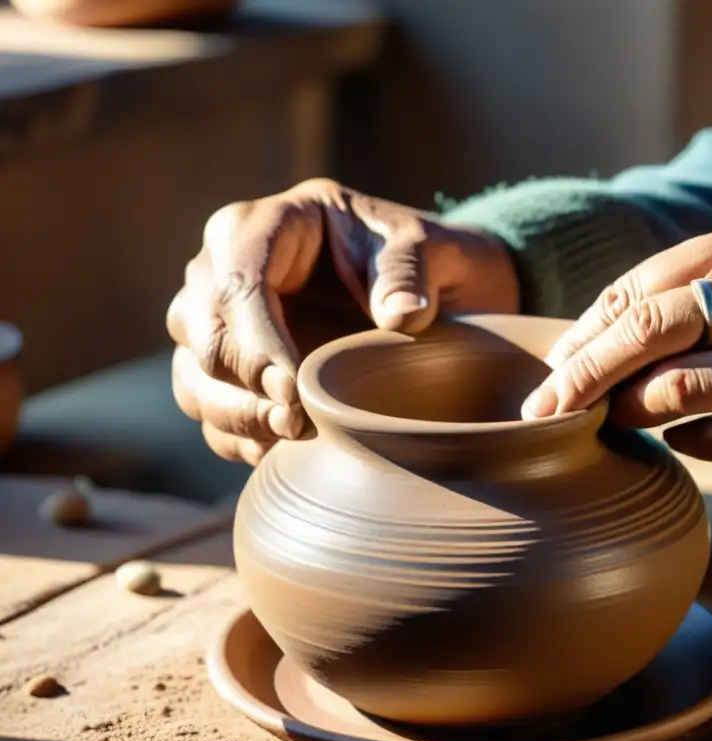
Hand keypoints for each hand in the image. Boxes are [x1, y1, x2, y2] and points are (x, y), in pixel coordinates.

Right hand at [167, 178, 517, 464]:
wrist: (422, 289)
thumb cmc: (415, 257)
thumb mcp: (427, 248)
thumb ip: (410, 273)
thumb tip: (402, 315)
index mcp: (259, 226)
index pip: (235, 283)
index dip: (257, 343)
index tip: (294, 390)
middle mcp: (219, 270)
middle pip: (202, 335)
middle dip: (245, 388)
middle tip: (299, 423)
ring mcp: (213, 321)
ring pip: (192, 379)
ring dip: (238, 418)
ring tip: (294, 437)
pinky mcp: (222, 368)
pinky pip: (208, 412)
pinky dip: (238, 438)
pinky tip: (280, 450)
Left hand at [522, 220, 711, 484]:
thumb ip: (694, 300)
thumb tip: (592, 340)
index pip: (643, 286)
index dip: (588, 329)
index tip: (557, 365)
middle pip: (649, 329)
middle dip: (582, 373)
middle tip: (543, 410)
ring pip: (680, 384)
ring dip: (630, 410)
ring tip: (609, 423)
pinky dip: (692, 442)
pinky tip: (681, 442)